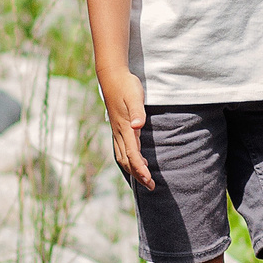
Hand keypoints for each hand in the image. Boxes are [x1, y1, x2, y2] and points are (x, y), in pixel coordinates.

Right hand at [99, 67, 150, 188]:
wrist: (112, 76)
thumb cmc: (126, 85)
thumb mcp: (135, 96)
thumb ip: (138, 111)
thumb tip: (137, 125)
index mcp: (125, 128)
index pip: (133, 154)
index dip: (140, 169)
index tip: (149, 180)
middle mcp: (119, 132)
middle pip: (127, 160)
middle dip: (138, 175)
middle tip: (151, 187)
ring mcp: (117, 131)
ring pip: (123, 156)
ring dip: (133, 169)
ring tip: (145, 179)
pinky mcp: (118, 127)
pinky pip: (122, 149)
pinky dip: (129, 159)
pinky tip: (139, 160)